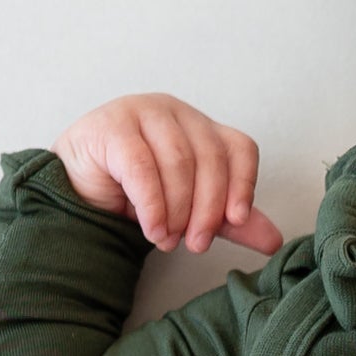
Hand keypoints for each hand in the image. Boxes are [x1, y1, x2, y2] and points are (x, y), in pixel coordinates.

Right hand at [51, 94, 285, 254]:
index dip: (244, 185)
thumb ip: (231, 222)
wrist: (81, 192)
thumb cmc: (139, 195)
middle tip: (197, 244)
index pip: (240, 149)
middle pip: (210, 158)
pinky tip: (153, 230)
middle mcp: (176, 112)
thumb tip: (274, 242)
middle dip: (207, 209)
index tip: (236, 221)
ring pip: (178, 162)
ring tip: (168, 240)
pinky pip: (142, 167)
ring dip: (176, 211)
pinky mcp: (112, 125)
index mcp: (203, 128)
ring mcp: (143, 112)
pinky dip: (152, 205)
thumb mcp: (192, 211)